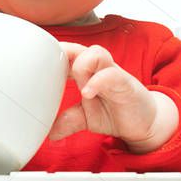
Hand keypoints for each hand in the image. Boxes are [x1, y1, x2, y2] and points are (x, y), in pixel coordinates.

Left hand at [48, 43, 177, 152]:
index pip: (67, 55)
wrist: (144, 122)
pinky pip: (112, 75)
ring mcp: (112, 74)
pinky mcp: (126, 84)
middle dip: (63, 52)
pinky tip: (88, 93)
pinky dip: (98, 82)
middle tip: (49, 65)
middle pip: (79, 48)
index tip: (36, 64)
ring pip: (96, 53)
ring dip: (82, 64)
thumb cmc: (115, 111)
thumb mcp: (86, 118)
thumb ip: (69, 121)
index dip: (51, 55)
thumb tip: (51, 132)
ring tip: (77, 84)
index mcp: (86, 72)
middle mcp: (98, 69)